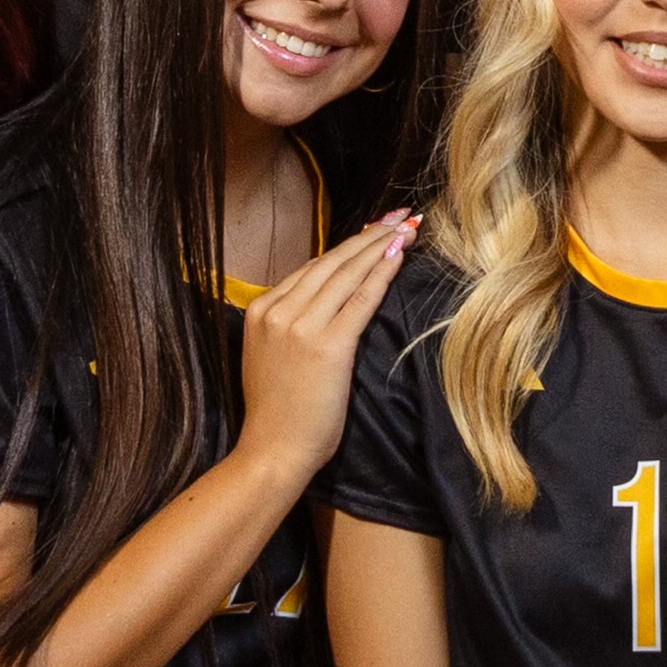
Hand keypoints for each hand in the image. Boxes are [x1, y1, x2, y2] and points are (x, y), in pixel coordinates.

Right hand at [235, 210, 422, 483]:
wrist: (273, 450)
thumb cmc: (278, 413)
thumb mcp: (271, 356)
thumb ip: (289, 325)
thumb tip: (323, 303)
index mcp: (260, 310)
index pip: (311, 269)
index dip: (345, 247)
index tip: (371, 229)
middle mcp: (277, 310)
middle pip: (330, 262)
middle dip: (368, 236)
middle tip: (398, 216)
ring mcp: (301, 325)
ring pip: (347, 274)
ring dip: (380, 246)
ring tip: (406, 228)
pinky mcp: (328, 343)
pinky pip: (361, 299)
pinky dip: (382, 273)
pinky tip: (400, 256)